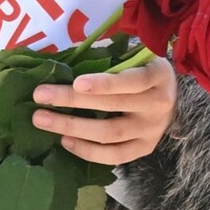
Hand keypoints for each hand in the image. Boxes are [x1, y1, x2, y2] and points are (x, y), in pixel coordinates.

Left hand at [31, 58, 177, 164]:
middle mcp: (158, 104)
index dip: (104, 83)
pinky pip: (114, 156)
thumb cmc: (141, 68)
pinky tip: (65, 140)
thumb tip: (66, 58)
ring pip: (109, 134)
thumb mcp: (132, 53)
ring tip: (42, 120)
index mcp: (158, 75)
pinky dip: (88, 150)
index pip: (131, 80)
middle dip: (72, 101)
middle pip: (112, 106)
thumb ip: (106, 54)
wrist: (170, 95)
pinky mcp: (144, 149)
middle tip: (40, 96)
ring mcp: (152, 130)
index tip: (76, 82)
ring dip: (73, 127)